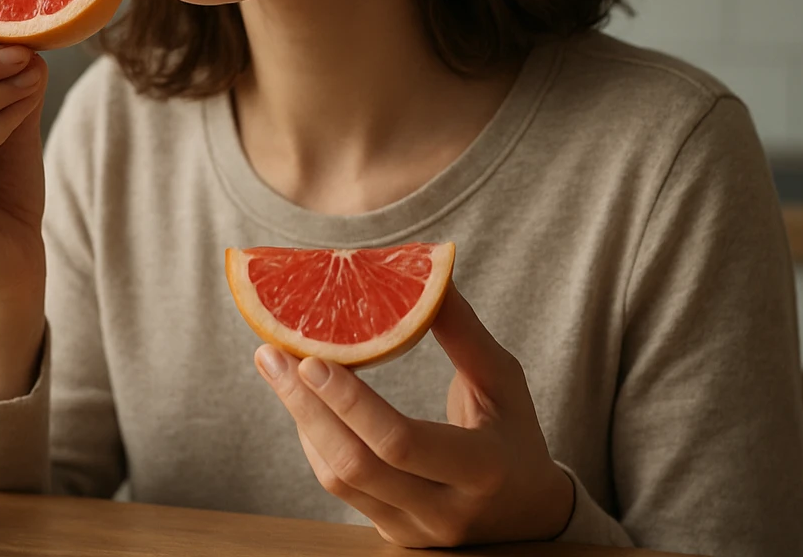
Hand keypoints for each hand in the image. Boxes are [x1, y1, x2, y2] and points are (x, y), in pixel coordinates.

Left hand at [254, 285, 573, 548]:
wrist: (530, 518)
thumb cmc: (515, 434)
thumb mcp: (503, 381)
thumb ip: (464, 333)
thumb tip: (429, 272)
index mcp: (482, 469)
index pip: (402, 443)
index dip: (352, 403)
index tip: (310, 356)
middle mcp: (444, 511)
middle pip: (356, 466)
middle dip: (306, 407)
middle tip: (272, 354)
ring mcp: (413, 530)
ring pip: (338, 480)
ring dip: (301, 421)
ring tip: (276, 367)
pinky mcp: (391, 534)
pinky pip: (340, 489)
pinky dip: (315, 440)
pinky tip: (302, 400)